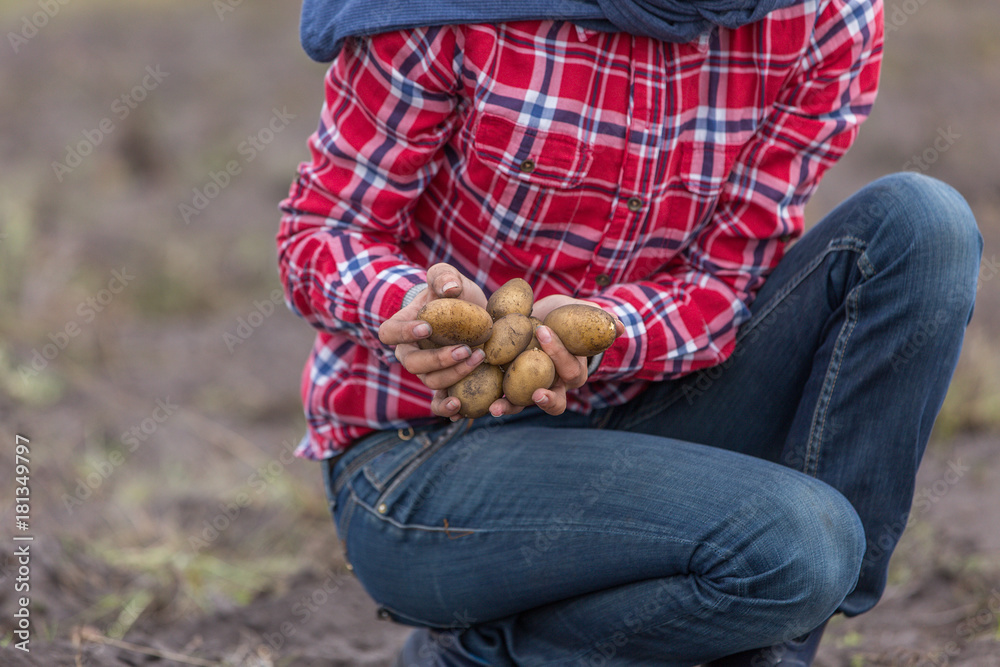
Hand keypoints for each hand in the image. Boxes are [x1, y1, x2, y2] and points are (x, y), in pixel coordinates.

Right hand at [378, 264, 488, 411]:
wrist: (470, 314)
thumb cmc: (452, 294)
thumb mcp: (447, 278)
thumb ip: (444, 276)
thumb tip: (450, 289)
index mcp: (402, 327)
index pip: (389, 333)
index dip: (404, 333)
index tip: (427, 327)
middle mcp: (410, 354)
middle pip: (413, 364)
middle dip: (438, 358)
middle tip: (465, 348)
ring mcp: (426, 372)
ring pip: (431, 381)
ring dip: (453, 374)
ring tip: (479, 359)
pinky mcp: (444, 386)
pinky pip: (439, 402)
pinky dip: (446, 409)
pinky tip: (460, 407)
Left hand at [483, 295, 624, 417]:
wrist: (541, 318)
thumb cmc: (567, 317)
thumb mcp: (583, 314)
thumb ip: (600, 320)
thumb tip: (619, 327)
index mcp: (572, 371)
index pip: (569, 370)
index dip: (559, 357)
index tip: (544, 337)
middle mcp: (553, 384)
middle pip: (550, 399)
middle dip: (539, 398)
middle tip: (527, 394)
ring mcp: (530, 387)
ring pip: (523, 404)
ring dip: (509, 408)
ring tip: (494, 409)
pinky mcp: (509, 384)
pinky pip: (499, 396)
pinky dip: (487, 400)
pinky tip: (473, 402)